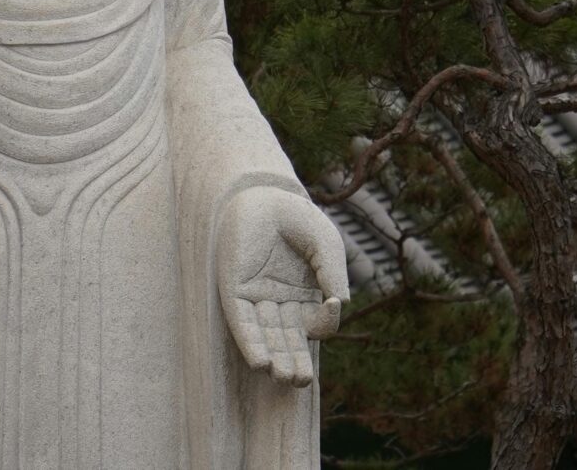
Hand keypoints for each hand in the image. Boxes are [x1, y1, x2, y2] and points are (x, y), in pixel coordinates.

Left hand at [216, 185, 348, 387]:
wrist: (262, 195)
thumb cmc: (296, 219)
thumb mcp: (324, 243)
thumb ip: (332, 271)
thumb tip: (342, 303)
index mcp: (307, 296)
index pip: (319, 322)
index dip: (326, 320)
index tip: (331, 303)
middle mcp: (283, 304)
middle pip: (292, 341)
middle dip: (296, 362)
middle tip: (301, 381)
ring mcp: (259, 300)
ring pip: (269, 339)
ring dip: (276, 359)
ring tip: (284, 377)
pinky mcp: (235, 294)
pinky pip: (244, 325)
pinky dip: (252, 344)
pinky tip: (261, 362)